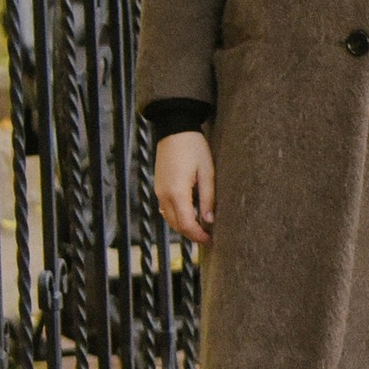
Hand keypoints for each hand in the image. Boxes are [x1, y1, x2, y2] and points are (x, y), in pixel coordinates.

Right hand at [154, 130, 215, 247]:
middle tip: (208, 238)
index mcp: (177, 192)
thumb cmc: (194, 147)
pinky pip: (166, 209)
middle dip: (191, 234)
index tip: (210, 240)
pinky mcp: (159, 186)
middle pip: (176, 225)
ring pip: (169, 218)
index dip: (198, 235)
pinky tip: (189, 215)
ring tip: (200, 229)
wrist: (175, 129)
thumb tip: (209, 220)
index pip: (186, 224)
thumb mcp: (207, 172)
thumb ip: (208, 198)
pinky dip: (176, 216)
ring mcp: (159, 191)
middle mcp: (164, 195)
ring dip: (183, 226)